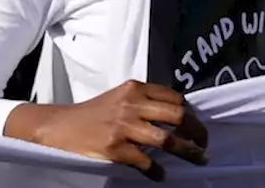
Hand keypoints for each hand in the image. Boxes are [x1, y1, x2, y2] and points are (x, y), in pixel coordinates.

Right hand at [14, 81, 207, 179]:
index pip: (174, 96)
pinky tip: (161, 175)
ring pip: (166, 140)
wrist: (60, 127)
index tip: (197, 125)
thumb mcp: (119, 97)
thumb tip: (176, 115)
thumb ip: (144, 101)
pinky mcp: (114, 148)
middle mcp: (131, 104)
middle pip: (177, 116)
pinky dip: (157, 171)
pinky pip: (145, 161)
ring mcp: (123, 126)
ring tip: (197, 159)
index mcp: (135, 89)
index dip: (190, 112)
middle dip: (197, 131)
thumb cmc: (92, 114)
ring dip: (186, 152)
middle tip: (204, 143)